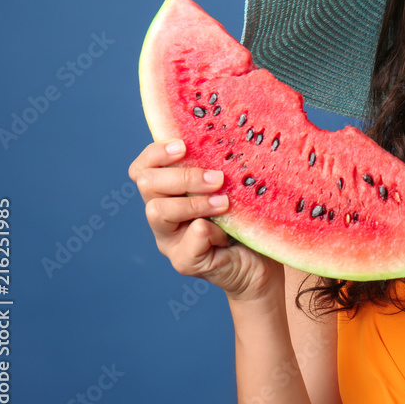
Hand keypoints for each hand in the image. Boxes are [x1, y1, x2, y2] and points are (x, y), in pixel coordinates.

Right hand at [129, 139, 282, 302]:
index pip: (143, 168)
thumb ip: (217, 169)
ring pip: (158, 211)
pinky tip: (230, 234)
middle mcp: (162, 216)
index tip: (184, 145)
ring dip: (195, 203)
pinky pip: (191, 238)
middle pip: (147, 184)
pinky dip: (214, 231)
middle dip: (183, 176)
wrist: (261, 262)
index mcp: (168, 193)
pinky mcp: (184, 262)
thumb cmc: (246, 219)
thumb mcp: (231, 188)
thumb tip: (221, 141)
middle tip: (218, 179)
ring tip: (225, 204)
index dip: (156, 153)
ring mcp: (169, 241)